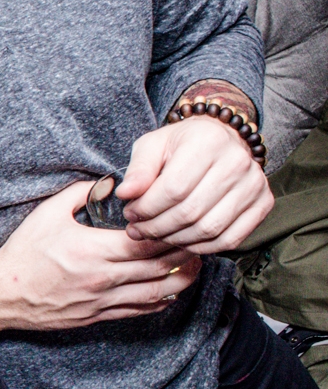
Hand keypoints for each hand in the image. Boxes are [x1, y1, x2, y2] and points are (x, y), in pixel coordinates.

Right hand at [0, 182, 201, 331]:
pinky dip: (162, 299)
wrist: (3, 294)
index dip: (171, 232)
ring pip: (158, 293)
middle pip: (161, 268)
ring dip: (181, 279)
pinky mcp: (99, 316)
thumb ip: (80, 193)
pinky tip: (170, 288)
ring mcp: (103, 301)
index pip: (148, 243)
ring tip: (193, 264)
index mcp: (94, 251)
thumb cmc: (23, 252)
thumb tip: (108, 182)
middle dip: (184, 254)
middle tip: (197, 239)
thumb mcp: (47, 213)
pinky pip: (141, 310)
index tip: (181, 220)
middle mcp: (104, 279)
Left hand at [116, 116, 272, 253]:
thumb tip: (125, 194)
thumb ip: (138, 169)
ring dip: (176, 240)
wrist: (221, 141)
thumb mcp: (153, 146)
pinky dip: (202, 247)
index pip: (173, 188)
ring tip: (156, 235)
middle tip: (138, 230)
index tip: (130, 213)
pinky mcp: (263, 203)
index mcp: (208, 141)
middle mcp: (237, 162)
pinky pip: (230, 239)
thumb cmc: (181, 145)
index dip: (146, 208)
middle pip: (190, 212)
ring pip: (209, 229)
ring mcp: (255, 184)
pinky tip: (181, 240)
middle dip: (157, 228)